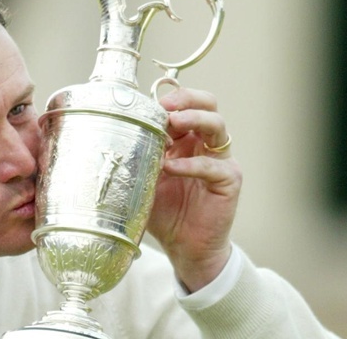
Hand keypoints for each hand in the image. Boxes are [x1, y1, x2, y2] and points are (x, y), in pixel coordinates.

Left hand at [146, 87, 241, 291]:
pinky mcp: (229, 180)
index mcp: (186, 139)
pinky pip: (213, 165)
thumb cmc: (164, 212)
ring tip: (171, 124)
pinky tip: (171, 168)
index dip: (171, 99)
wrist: (183, 247)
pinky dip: (191, 164)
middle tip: (166, 107)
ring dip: (193, 119)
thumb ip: (138, 156)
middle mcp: (205, 144)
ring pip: (217, 125)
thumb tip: (116, 134)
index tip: (148, 103)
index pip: (186, 105)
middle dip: (187, 99)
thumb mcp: (144, 179)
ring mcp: (220, 160)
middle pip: (208, 104)